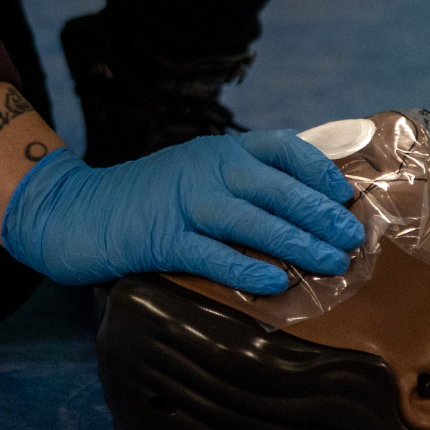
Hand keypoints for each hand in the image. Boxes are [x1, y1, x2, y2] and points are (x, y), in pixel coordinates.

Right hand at [0, 131, 363, 291]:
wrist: (77, 210)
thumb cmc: (147, 197)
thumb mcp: (195, 171)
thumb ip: (238, 180)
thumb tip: (301, 204)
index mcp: (218, 149)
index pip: (281, 147)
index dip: (317, 169)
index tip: (343, 192)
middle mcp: (206, 168)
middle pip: (276, 188)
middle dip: (319, 212)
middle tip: (352, 237)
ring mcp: (184, 202)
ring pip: (253, 221)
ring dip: (297, 242)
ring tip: (330, 261)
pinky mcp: (163, 238)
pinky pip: (212, 254)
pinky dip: (246, 269)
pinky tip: (275, 282)